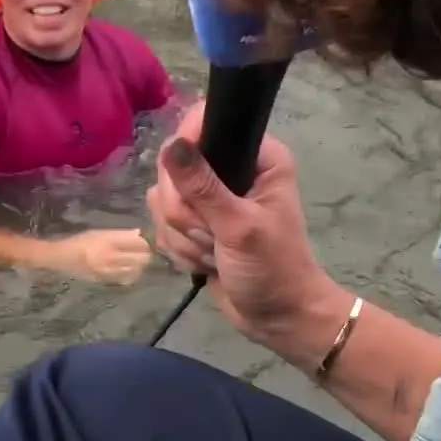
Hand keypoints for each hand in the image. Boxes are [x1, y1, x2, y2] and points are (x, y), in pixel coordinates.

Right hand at [48, 228, 153, 283]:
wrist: (62, 257)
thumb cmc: (80, 241)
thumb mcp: (99, 232)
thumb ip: (120, 234)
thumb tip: (139, 233)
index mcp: (109, 240)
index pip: (138, 242)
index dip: (146, 242)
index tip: (146, 241)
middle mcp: (111, 255)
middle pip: (141, 257)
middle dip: (145, 254)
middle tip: (143, 252)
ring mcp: (109, 269)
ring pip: (136, 269)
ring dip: (139, 265)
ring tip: (136, 261)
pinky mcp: (106, 279)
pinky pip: (126, 278)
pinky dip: (131, 274)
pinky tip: (128, 270)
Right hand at [145, 100, 330, 343]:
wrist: (278, 319)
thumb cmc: (274, 270)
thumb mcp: (240, 228)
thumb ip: (203, 188)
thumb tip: (172, 146)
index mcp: (257, 156)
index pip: (205, 121)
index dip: (185, 145)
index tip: (182, 179)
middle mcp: (232, 168)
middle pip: (173, 165)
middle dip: (185, 211)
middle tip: (212, 234)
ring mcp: (210, 197)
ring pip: (163, 198)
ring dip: (184, 234)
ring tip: (215, 252)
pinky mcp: (195, 222)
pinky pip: (163, 223)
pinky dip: (180, 248)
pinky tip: (206, 262)